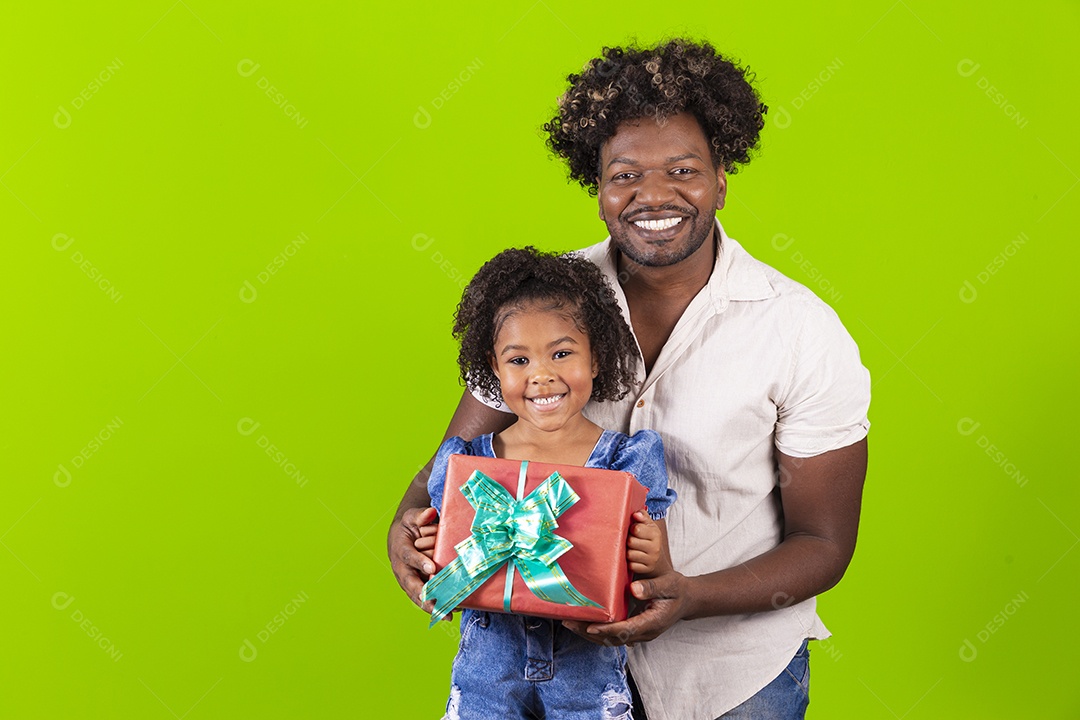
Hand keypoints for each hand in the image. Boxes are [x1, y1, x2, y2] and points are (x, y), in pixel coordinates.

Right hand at [389, 506, 439, 611]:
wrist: (399, 539)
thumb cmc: (408, 528)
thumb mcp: (412, 518)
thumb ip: (420, 516)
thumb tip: (430, 512)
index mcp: (401, 551)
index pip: (409, 557)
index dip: (419, 562)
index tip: (431, 568)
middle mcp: (402, 569)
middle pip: (411, 584)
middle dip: (424, 594)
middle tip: (436, 602)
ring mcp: (407, 581)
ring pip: (416, 596)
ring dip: (430, 606)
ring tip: (446, 614)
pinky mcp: (413, 588)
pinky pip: (423, 600)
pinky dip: (434, 607)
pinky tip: (449, 613)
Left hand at [562, 571, 690, 645]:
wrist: (687, 600)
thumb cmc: (677, 590)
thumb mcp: (669, 584)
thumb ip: (652, 587)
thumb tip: (634, 589)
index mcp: (652, 623)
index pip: (626, 630)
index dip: (607, 629)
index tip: (590, 626)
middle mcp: (644, 633)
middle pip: (613, 639)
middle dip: (590, 633)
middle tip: (569, 623)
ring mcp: (639, 634)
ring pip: (611, 640)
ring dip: (590, 634)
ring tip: (569, 623)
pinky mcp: (634, 630)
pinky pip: (613, 635)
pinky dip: (597, 631)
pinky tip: (583, 623)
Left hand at [627, 510, 660, 574]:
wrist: (656, 557)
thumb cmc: (647, 537)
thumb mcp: (648, 524)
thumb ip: (642, 516)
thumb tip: (636, 514)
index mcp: (655, 534)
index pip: (636, 529)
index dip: (631, 528)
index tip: (633, 529)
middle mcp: (655, 548)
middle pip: (631, 542)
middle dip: (628, 540)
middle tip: (630, 540)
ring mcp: (651, 560)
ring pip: (629, 554)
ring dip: (627, 551)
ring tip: (631, 548)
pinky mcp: (646, 569)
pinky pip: (631, 565)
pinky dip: (629, 562)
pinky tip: (632, 558)